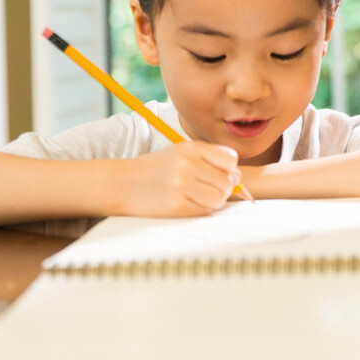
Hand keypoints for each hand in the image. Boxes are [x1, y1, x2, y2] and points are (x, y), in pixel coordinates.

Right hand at [112, 142, 241, 216]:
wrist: (122, 183)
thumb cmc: (156, 169)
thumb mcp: (181, 154)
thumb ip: (209, 161)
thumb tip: (238, 178)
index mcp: (190, 148)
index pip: (230, 159)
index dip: (229, 170)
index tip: (219, 174)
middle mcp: (187, 164)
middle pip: (228, 181)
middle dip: (223, 188)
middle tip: (207, 189)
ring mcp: (181, 185)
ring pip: (219, 198)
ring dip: (213, 201)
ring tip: (198, 197)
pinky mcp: (175, 206)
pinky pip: (204, 211)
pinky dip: (200, 210)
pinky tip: (187, 204)